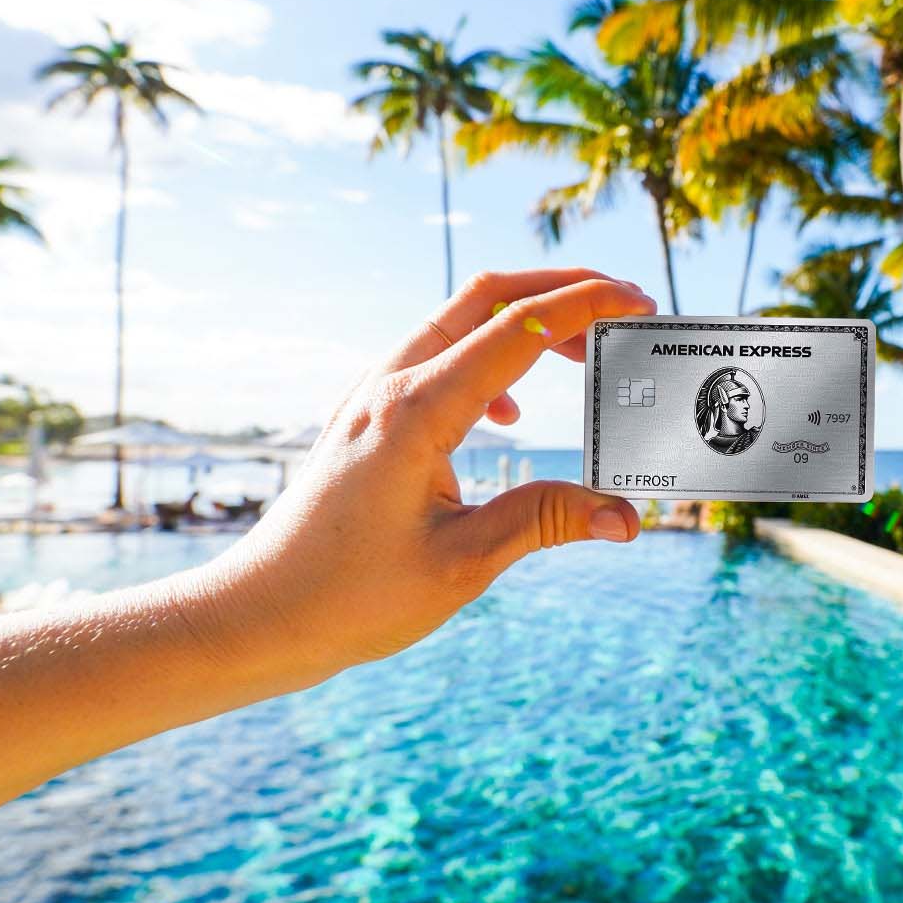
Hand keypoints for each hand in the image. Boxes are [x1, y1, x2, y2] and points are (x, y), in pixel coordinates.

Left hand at [198, 268, 656, 684]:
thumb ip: (544, 521)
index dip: (584, 306)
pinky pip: (437, 356)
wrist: (262, 613)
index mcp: (416, 411)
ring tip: (585, 351)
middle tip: (626, 307)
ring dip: (526, 320)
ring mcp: (373, 395)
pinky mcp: (369, 416)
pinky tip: (510, 413)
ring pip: (460, 320)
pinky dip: (489, 356)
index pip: (517, 329)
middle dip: (561, 289)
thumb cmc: (351, 597)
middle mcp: (391, 385)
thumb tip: (627, 516)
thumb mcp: (463, 563)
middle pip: (487, 295)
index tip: (640, 302)